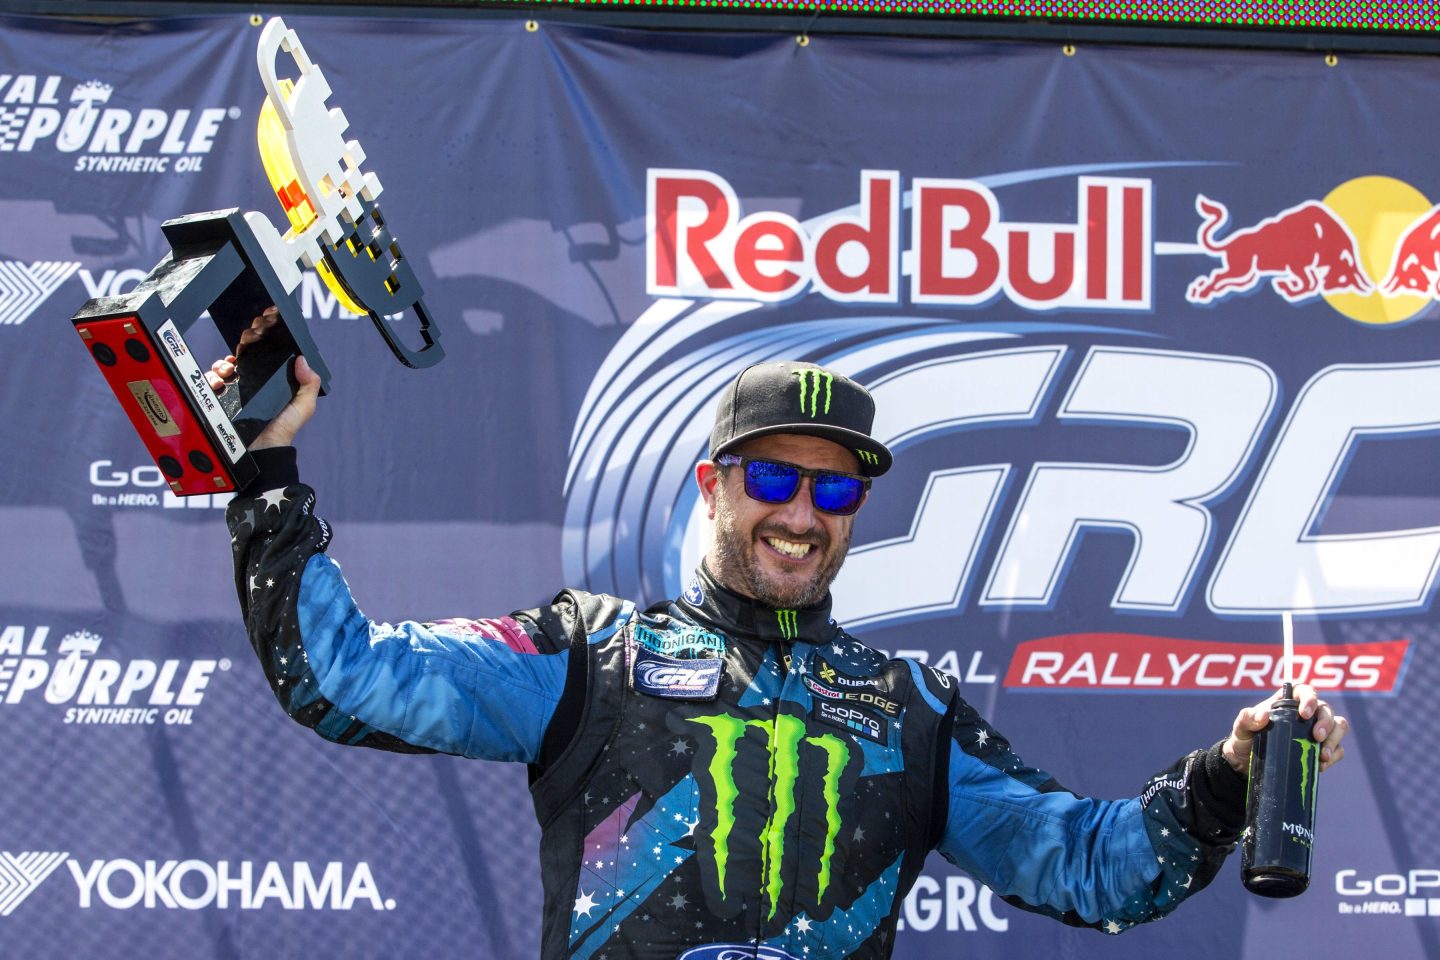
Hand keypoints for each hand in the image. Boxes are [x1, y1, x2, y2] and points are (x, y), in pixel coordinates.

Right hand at [206, 307, 320, 449]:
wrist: (262, 450)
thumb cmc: (283, 429)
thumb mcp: (302, 406)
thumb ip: (308, 384)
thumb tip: (302, 359)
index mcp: (268, 383)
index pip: (257, 359)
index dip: (252, 348)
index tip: (250, 341)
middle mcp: (249, 386)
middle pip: (236, 362)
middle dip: (232, 356)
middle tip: (235, 361)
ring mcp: (232, 394)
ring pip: (220, 371)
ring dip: (220, 366)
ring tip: (226, 372)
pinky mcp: (218, 403)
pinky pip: (208, 385)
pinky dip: (210, 380)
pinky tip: (217, 384)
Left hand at [1223, 684, 1347, 773]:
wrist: (1248, 763)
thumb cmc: (1246, 738)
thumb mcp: (1241, 727)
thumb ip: (1248, 717)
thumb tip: (1264, 714)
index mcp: (1288, 702)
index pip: (1306, 691)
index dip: (1310, 699)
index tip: (1304, 714)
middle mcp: (1306, 714)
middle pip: (1326, 710)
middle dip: (1326, 722)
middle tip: (1317, 737)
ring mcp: (1316, 731)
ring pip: (1338, 727)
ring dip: (1334, 739)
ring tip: (1323, 755)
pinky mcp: (1321, 750)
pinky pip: (1337, 749)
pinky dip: (1333, 756)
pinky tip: (1321, 765)